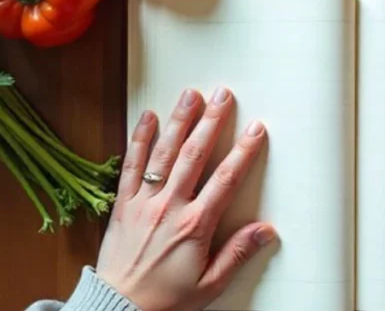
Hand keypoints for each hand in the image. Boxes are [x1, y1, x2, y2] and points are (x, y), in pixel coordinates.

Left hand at [96, 87, 275, 310]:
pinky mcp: (123, 204)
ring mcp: (144, 201)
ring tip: (191, 94)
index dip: (243, 151)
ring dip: (179, 120)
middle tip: (223, 94)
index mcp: (195, 225)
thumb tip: (267, 230)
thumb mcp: (209, 285)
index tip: (256, 129)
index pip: (226, 179)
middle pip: (195, 154)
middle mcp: (169, 206)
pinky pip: (131, 165)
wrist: (117, 309)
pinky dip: (139, 139)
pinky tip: (147, 117)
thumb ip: (237, 253)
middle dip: (211, 121)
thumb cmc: (165, 301)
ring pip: (164, 152)